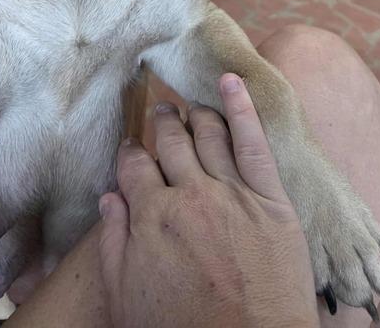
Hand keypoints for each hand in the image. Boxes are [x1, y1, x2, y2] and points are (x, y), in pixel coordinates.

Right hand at [98, 74, 318, 327]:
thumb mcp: (127, 297)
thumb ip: (113, 242)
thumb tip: (108, 198)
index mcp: (152, 215)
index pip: (135, 165)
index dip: (131, 153)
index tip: (132, 148)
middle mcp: (190, 195)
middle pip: (171, 142)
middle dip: (163, 122)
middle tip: (161, 111)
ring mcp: (232, 194)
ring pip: (209, 135)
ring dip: (196, 114)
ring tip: (190, 106)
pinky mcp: (271, 200)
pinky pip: (254, 142)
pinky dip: (242, 107)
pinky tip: (231, 82)